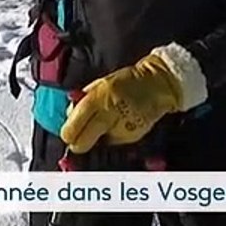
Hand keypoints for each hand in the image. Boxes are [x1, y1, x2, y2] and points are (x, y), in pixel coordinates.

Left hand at [60, 44, 207, 153]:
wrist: (158, 83)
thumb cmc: (126, 81)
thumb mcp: (100, 84)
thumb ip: (83, 100)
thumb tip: (69, 117)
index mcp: (98, 97)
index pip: (73, 125)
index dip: (68, 133)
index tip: (68, 134)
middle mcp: (109, 113)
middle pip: (83, 142)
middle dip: (78, 142)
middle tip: (79, 138)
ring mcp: (121, 127)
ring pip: (98, 144)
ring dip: (97, 137)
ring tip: (106, 122)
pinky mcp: (132, 136)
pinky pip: (113, 141)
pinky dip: (112, 136)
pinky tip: (119, 123)